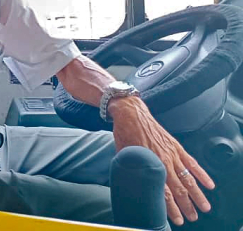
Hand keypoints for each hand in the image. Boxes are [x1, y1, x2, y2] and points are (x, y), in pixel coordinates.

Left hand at [111, 96, 214, 224]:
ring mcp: (172, 154)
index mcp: (150, 165)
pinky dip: (202, 174)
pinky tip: (209, 185)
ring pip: (188, 178)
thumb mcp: (123, 155)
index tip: (177, 219)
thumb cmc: (124, 133)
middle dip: (187, 206)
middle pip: (179, 189)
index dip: (171, 208)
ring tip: (204, 207)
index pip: (164, 192)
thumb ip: (131, 171)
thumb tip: (133, 185)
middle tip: (192, 217)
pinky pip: (192, 163)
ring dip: (197, 194)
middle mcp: (164, 161)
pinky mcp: (176, 146)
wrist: (131, 113)